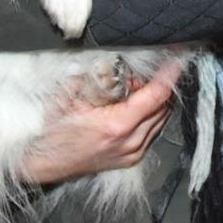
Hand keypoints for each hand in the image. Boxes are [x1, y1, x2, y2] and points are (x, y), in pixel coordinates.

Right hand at [20, 58, 181, 184]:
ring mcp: (133, 153)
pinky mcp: (132, 159)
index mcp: (118, 125)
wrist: (44, 163)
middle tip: (140, 75)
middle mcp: (131, 142)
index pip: (156, 95)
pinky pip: (152, 132)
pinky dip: (149, 116)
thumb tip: (117, 63)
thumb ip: (96, 78)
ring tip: (133, 90)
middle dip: (158, 86)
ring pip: (160, 120)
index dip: (169, 75)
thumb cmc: (54, 129)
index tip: (178, 60)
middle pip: (162, 107)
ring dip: (155, 102)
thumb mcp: (71, 96)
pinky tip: (133, 107)